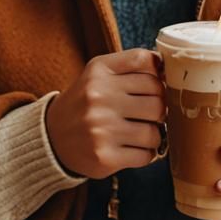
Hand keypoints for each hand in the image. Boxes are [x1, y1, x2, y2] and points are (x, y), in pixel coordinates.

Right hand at [45, 49, 165, 178]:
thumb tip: (168, 68)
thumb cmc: (86, 103)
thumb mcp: (100, 73)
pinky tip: (131, 149)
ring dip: (154, 135)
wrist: (52, 137)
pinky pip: (145, 155)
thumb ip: (132, 65)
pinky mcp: (104, 156)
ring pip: (154, 131)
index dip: (158, 76)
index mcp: (99, 71)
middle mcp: (98, 96)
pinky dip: (145, 154)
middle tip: (148, 115)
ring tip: (140, 133)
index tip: (154, 87)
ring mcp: (100, 128)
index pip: (147, 63)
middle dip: (159, 109)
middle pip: (157, 100)